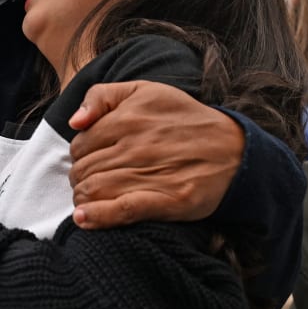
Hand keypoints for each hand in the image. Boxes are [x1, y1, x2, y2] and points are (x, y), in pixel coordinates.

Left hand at [67, 81, 242, 228]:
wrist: (233, 148)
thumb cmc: (184, 118)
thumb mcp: (144, 90)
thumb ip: (102, 96)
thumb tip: (74, 122)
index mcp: (127, 118)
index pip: (80, 144)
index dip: (79, 156)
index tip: (89, 161)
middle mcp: (135, 146)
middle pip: (84, 170)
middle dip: (79, 179)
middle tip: (88, 182)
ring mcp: (150, 174)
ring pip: (96, 190)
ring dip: (84, 199)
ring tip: (88, 200)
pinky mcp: (166, 200)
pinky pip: (122, 210)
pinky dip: (98, 217)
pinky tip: (85, 218)